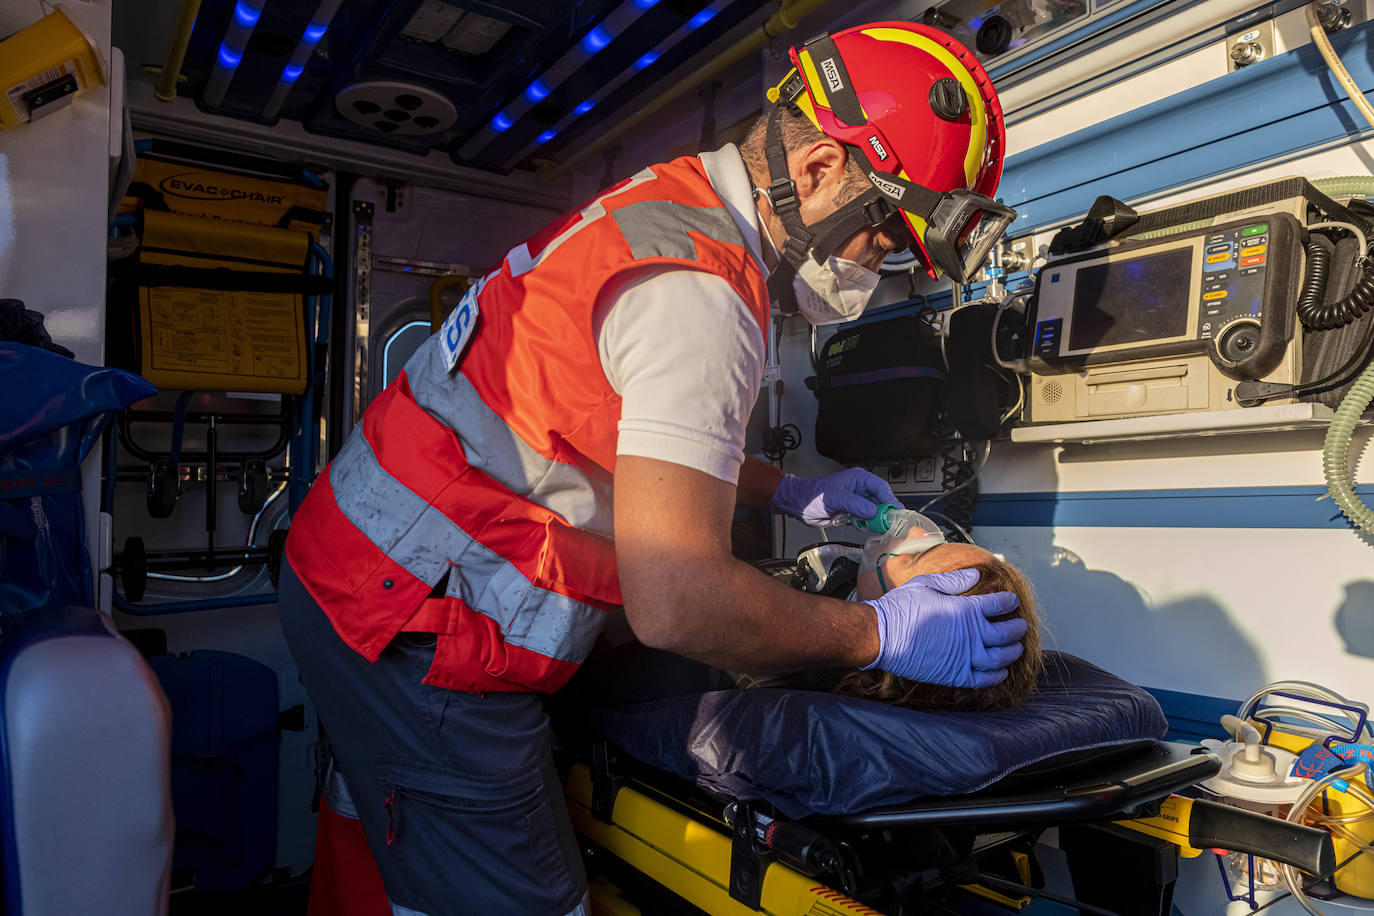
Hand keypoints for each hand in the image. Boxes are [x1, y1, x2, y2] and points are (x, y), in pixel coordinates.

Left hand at [769, 468, 897, 526]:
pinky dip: (869, 525)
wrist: (800, 505)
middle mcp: (860, 489)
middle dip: (885, 512)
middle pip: (881, 500)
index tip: (895, 512)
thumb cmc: (814, 496)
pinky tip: (871, 529)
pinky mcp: (853, 513)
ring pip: (875, 511)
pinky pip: (866, 519)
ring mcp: (857, 502)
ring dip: (878, 520)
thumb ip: (856, 504)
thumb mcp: (836, 498)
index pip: (881, 488)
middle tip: (891, 524)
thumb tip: (873, 511)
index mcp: (859, 479)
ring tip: (882, 528)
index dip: (889, 500)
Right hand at [861, 568, 1025, 687]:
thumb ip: (955, 581)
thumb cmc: (901, 607)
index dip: (1008, 602)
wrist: (882, 636)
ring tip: (1017, 648)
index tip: (1012, 601)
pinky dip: (996, 676)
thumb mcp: (927, 584)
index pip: (998, 605)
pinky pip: (983, 679)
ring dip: (1012, 652)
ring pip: (1000, 658)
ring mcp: (965, 657)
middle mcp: (971, 635)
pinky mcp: (955, 675)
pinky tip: (1001, 672)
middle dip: (1017, 629)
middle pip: (1005, 634)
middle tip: (1021, 626)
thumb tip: (976, 575)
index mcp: (966, 610)